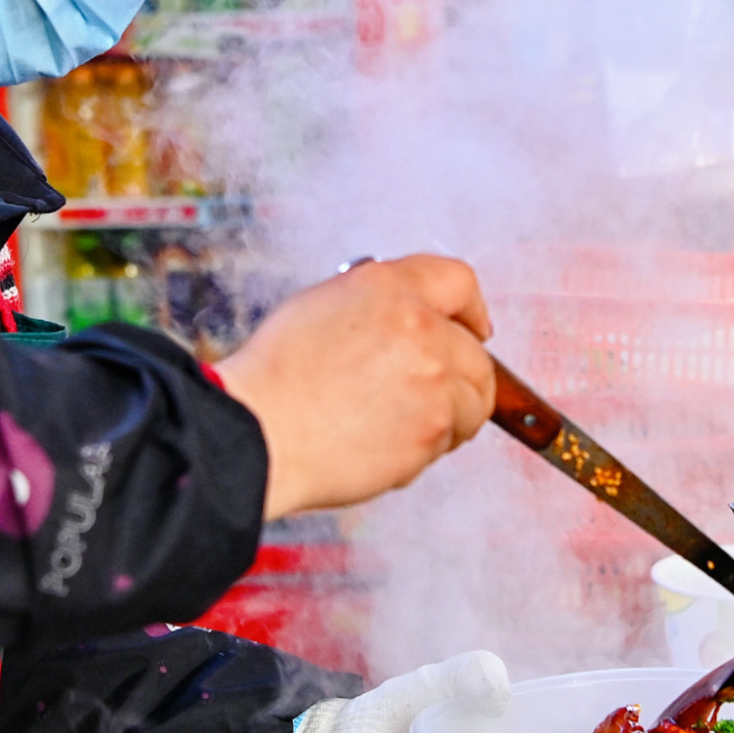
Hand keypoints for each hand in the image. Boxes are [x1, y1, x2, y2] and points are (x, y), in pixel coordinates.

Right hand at [215, 255, 494, 519]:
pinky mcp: (432, 427)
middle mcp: (417, 324)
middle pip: (477, 354)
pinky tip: (381, 445)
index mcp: (386, 287)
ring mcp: (431, 377)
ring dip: (448, 417)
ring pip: (472, 402)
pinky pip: (448, 439)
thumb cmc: (273, 380)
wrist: (256, 432)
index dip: (471, 310)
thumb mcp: (320, 307)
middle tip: (429, 398)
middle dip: (459, 379)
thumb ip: (378, 306)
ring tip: (398, 426)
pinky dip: (424, 449)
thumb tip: (409, 318)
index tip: (475, 329)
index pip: (459, 282)